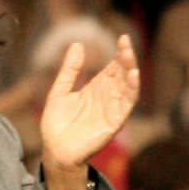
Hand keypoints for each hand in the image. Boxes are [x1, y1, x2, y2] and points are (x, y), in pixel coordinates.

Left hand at [39, 34, 139, 189]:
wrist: (55, 151)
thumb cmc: (57, 124)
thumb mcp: (60, 91)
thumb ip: (70, 70)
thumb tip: (78, 44)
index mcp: (96, 88)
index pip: (113, 67)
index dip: (120, 53)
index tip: (122, 38)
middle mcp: (107, 97)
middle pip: (123, 74)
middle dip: (126, 59)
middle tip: (126, 44)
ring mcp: (112, 110)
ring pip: (128, 87)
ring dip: (131, 72)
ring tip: (130, 57)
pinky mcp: (114, 123)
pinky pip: (127, 105)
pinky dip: (132, 91)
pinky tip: (133, 77)